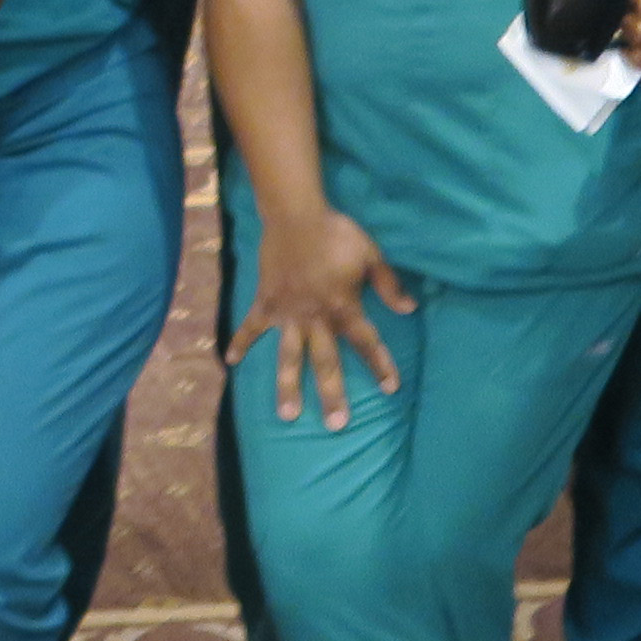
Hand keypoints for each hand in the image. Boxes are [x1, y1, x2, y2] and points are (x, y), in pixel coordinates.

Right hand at [229, 207, 411, 427]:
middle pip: (326, 362)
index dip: (380, 365)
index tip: (390, 389)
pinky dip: (241, 342)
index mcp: (343, 307)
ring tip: (287, 415)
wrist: (295, 215)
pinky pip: (251, 326)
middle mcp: (316, 318)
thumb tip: (410, 309)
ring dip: (288, 385)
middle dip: (333, 394)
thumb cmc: (337, 233)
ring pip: (289, 356)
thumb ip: (388, 285)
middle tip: (337, 425)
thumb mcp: (371, 255)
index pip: (366, 342)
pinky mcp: (266, 302)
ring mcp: (288, 313)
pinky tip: (230, 361)